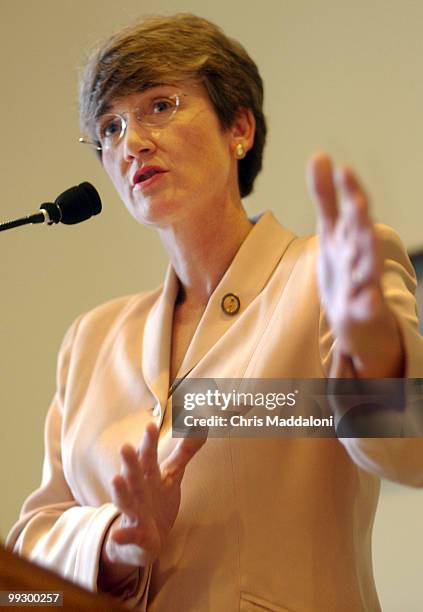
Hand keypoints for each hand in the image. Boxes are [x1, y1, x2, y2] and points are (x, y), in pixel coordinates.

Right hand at [100, 421, 205, 585]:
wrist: (142, 539)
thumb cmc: (156, 500)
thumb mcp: (172, 474)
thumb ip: (185, 451)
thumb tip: (200, 425)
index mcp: (147, 474)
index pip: (148, 455)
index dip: (149, 441)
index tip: (151, 425)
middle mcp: (137, 490)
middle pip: (134, 474)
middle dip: (130, 461)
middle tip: (125, 446)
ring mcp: (134, 512)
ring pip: (125, 500)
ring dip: (120, 491)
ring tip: (116, 480)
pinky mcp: (135, 535)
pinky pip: (128, 535)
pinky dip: (122, 535)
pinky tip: (117, 534)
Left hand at [306, 151, 403, 376]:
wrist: (355, 318)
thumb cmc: (344, 269)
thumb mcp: (331, 231)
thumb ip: (326, 196)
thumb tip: (320, 154)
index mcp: (350, 235)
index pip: (351, 210)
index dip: (347, 191)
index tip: (342, 170)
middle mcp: (360, 255)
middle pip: (362, 234)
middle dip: (360, 217)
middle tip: (356, 200)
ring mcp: (363, 282)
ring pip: (369, 266)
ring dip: (369, 252)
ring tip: (369, 236)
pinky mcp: (363, 309)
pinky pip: (368, 305)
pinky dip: (369, 302)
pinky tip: (369, 298)